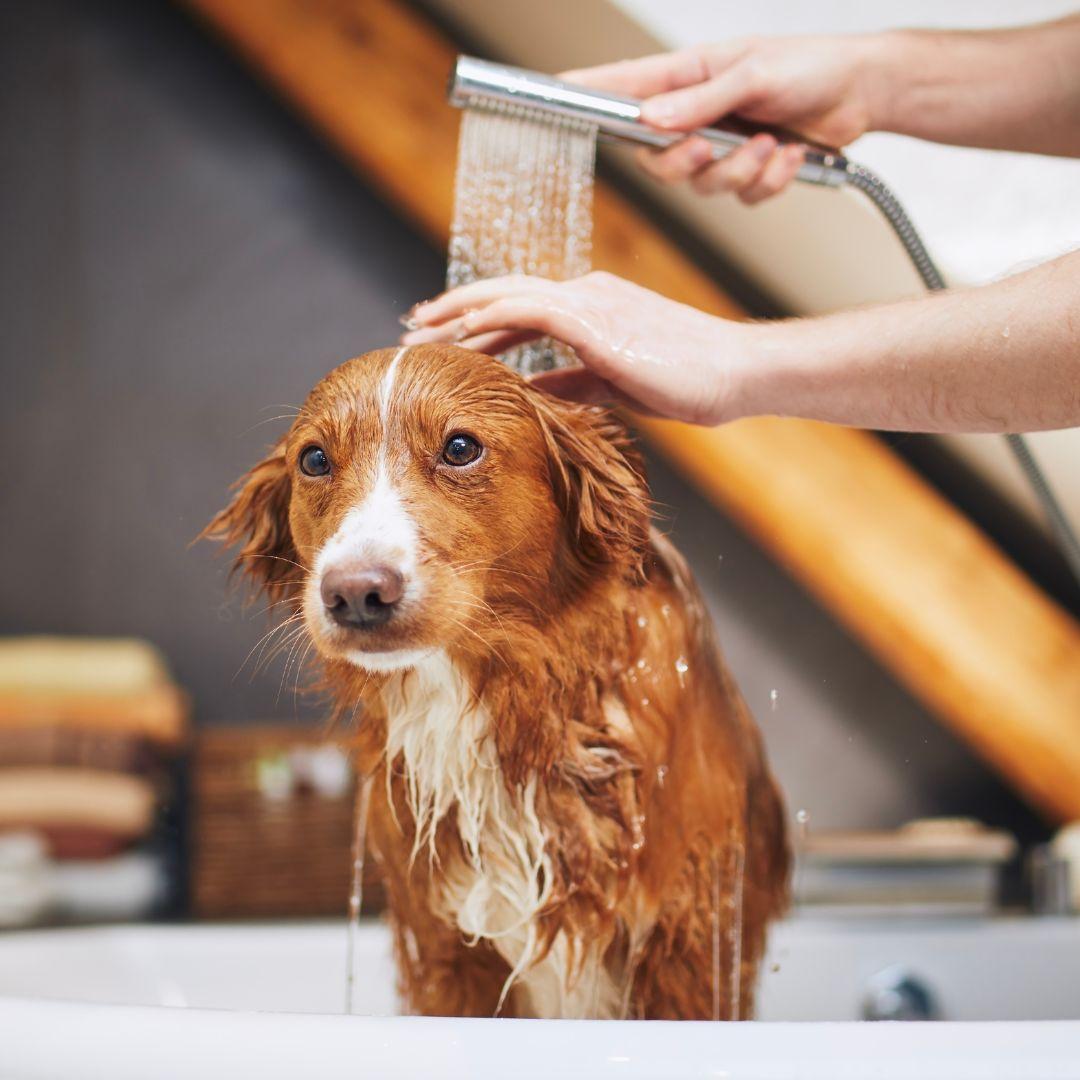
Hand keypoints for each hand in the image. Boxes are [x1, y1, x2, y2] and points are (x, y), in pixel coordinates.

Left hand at [401, 272, 752, 425]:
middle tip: (413, 325)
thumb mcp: (615, 383)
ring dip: (460, 311)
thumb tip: (532, 388)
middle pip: (503, 294)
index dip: (477, 318)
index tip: (441, 335)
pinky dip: (495, 315)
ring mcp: (592, 302)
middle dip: (453, 309)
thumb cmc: (687, 379)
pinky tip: (464, 332)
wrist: (735, 372)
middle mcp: (586, 294)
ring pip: (508, 296)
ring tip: (422, 328)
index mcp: (592, 307)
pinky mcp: (598, 320)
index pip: (520, 306)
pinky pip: (532, 310)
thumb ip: (572, 381)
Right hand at [562, 35, 884, 202]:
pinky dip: (768, 180)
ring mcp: (720, 146)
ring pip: (700, 186)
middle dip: (684, 164)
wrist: (862, 91)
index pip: (624, 87)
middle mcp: (696, 114)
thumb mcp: (753, 73)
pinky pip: (740, 197)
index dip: (587, 92)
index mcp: (687, 78)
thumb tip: (651, 119)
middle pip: (655, 160)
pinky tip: (791, 154)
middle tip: (710, 149)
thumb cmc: (810, 65)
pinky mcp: (747, 171)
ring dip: (740, 171)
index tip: (554, 93)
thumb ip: (701, 101)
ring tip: (772, 143)